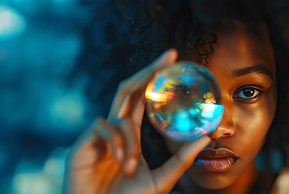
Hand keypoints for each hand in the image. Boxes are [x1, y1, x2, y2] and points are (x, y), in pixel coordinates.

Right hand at [64, 49, 210, 193]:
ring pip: (119, 114)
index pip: (142, 99)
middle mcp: (114, 128)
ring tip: (131, 167)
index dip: (155, 79)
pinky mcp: (82, 143)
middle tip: (170, 56)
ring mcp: (98, 134)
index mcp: (130, 133)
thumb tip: (206, 136)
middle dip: (149, 70)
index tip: (173, 61)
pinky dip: (118, 145)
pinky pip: (104, 130)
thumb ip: (181, 159)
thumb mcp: (162, 179)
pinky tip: (122, 164)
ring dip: (130, 140)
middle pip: (129, 89)